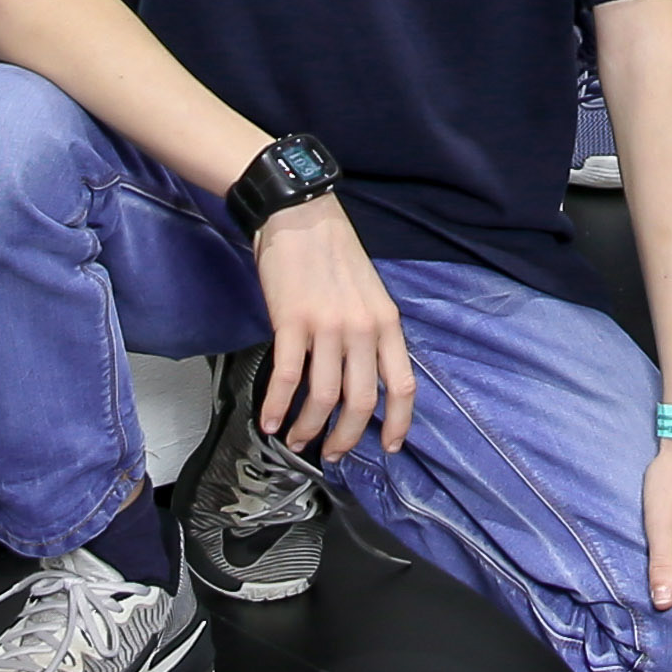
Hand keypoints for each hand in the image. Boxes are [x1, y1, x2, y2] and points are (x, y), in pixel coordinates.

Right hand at [250, 196, 413, 458]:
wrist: (301, 217)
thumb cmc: (335, 256)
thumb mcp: (371, 295)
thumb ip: (372, 334)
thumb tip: (365, 378)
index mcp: (388, 323)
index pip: (402, 385)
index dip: (398, 422)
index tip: (389, 447)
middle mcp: (363, 329)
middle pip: (361, 400)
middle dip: (347, 436)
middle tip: (333, 454)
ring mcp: (328, 326)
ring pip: (324, 396)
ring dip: (309, 427)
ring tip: (297, 441)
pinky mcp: (292, 322)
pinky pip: (285, 376)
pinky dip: (276, 405)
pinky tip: (269, 421)